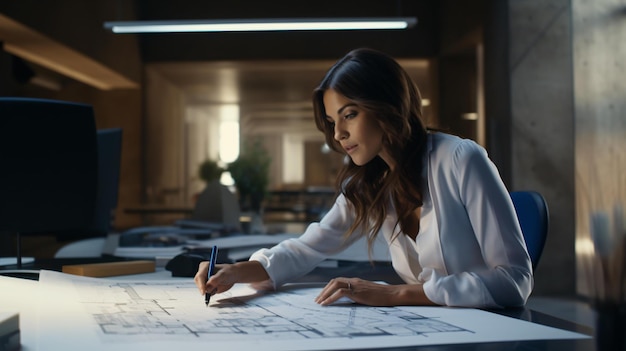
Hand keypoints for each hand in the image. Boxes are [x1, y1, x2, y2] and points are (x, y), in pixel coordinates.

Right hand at [193, 261, 269, 296]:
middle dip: (203, 289)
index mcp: (206, 266)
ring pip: (202, 288)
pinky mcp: (207, 284)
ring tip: (220, 288)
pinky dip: (211, 293)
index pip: (199, 275)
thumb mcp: (227, 274)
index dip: (200, 284)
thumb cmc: (233, 272)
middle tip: (209, 296)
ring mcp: (205, 278)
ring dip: (209, 291)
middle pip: (198, 282)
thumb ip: (218, 279)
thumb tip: (209, 284)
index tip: (204, 292)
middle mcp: (204, 271)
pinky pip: (206, 292)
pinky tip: (219, 289)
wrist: (237, 274)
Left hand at [314, 277, 435, 305]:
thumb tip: (350, 300)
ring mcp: (355, 285)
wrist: (392, 294)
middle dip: (323, 290)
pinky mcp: (357, 291)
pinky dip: (331, 297)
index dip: (328, 288)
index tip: (322, 296)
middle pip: (334, 281)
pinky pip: (340, 292)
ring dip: (325, 293)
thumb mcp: (367, 294)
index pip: (338, 281)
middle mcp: (354, 280)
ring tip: (319, 302)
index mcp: (355, 281)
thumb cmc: (382, 296)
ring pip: (335, 284)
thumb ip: (358, 294)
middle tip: (317, 300)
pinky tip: (327, 303)